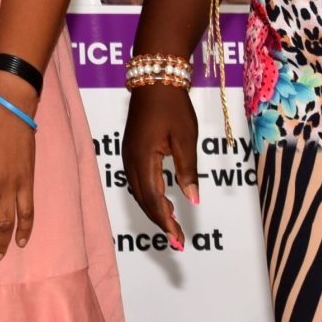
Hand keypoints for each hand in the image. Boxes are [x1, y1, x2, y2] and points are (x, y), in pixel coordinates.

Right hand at [122, 85, 199, 249]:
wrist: (155, 79)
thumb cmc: (174, 107)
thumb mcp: (187, 140)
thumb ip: (188, 171)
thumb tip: (193, 200)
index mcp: (144, 160)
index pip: (154, 201)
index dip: (166, 223)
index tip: (179, 241)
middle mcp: (131, 161)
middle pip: (143, 200)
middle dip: (160, 222)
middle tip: (178, 241)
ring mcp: (128, 155)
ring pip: (139, 192)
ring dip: (154, 210)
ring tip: (172, 225)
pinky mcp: (131, 150)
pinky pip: (137, 181)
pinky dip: (149, 196)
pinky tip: (162, 200)